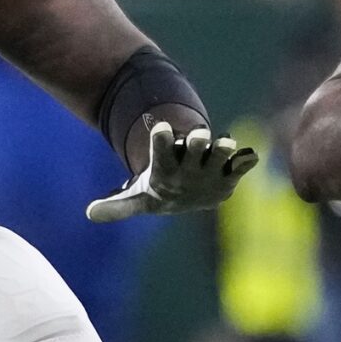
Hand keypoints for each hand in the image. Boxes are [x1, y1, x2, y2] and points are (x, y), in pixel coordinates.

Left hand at [87, 121, 259, 221]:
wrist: (185, 187)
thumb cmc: (158, 190)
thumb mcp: (136, 199)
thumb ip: (117, 206)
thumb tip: (89, 214)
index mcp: (166, 161)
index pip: (162, 144)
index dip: (161, 136)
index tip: (160, 127)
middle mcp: (189, 157)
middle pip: (194, 143)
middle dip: (196, 139)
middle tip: (197, 138)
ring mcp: (211, 162)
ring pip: (219, 149)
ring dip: (223, 146)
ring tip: (226, 145)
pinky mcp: (230, 172)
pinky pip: (242, 163)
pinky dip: (247, 160)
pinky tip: (250, 158)